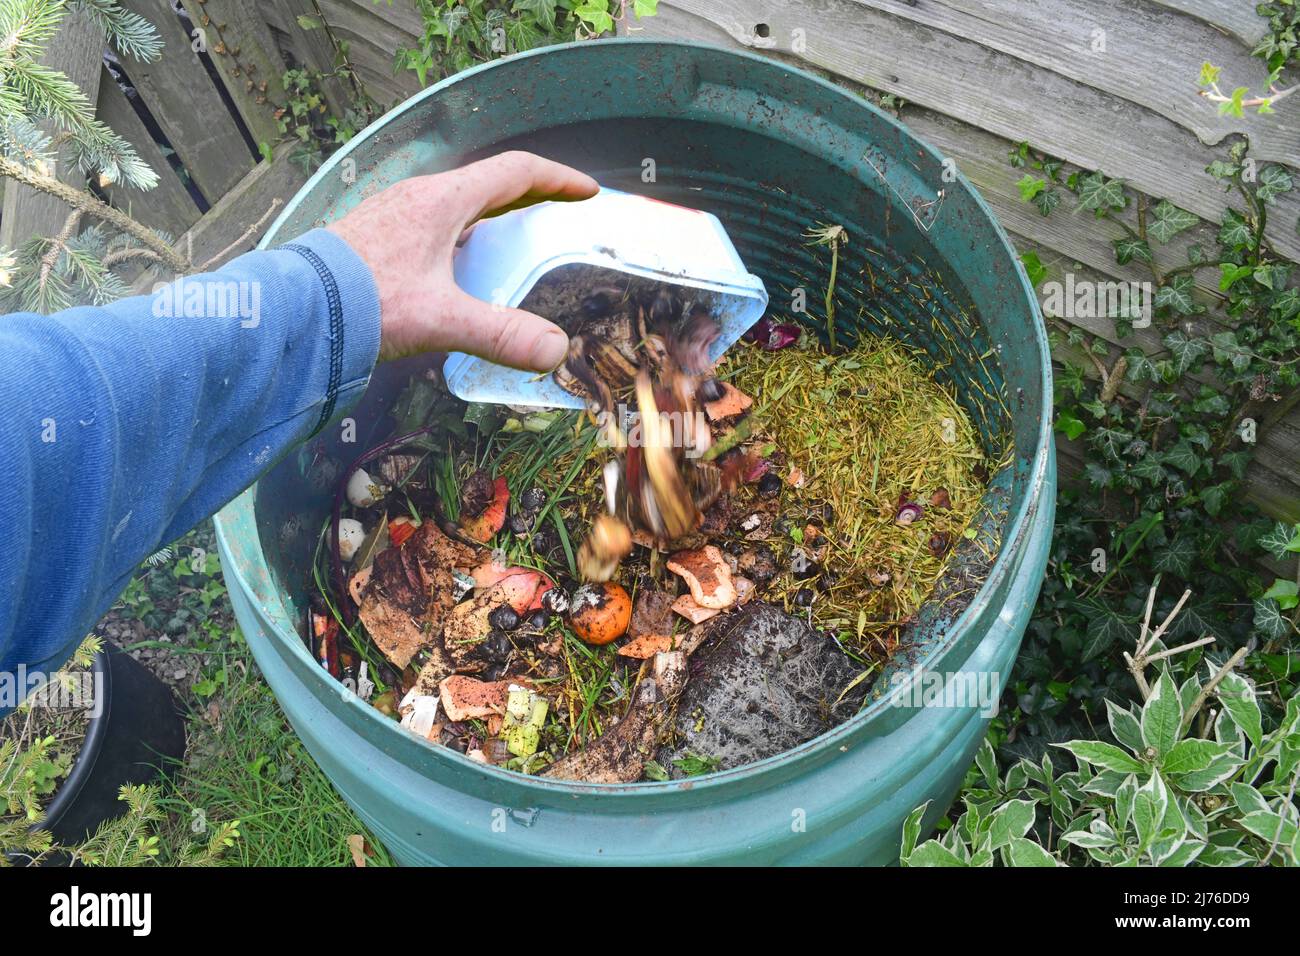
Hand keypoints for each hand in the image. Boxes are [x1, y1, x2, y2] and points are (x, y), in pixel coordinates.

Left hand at [327, 150, 598, 368]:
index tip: (586, 191)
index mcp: (442, 201)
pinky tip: (459, 273)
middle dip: (530, 198)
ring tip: (515, 246)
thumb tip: (555, 350)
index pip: (515, 172)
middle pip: (488, 186)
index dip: (557, 179)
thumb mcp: (441, 319)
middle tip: (559, 215)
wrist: (292, 310)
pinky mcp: (376, 239)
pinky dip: (462, 239)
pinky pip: (433, 227)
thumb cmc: (361, 302)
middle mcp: (419, 198)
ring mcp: (394, 216)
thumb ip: (501, 334)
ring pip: (458, 206)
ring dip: (493, 219)